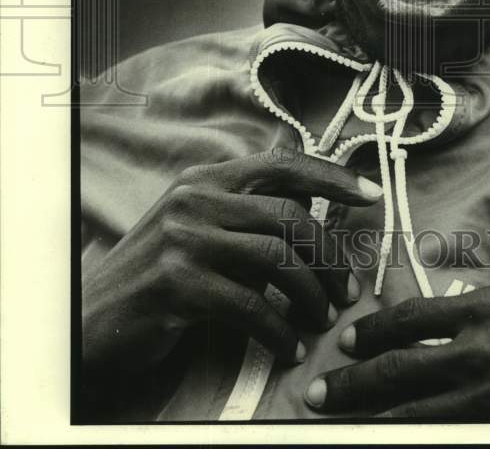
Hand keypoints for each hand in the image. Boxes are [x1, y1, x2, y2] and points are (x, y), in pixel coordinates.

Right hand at [82, 147, 381, 384]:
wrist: (95, 320)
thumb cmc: (160, 276)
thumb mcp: (198, 227)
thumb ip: (246, 213)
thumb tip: (315, 211)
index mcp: (206, 178)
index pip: (282, 163)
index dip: (332, 177)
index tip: (372, 193)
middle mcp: (195, 198)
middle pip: (288, 216)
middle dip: (329, 256)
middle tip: (347, 290)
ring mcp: (184, 238)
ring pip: (276, 259)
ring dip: (311, 296)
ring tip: (321, 320)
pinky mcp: (177, 283)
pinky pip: (251, 306)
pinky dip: (280, 331)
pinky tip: (289, 348)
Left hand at [305, 268, 489, 418]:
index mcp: (489, 305)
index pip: (412, 316)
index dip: (374, 330)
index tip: (350, 340)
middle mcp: (481, 347)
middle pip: (401, 365)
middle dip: (354, 378)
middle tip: (321, 390)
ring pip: (416, 405)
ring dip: (371, 411)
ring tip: (338, 417)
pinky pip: (449, 429)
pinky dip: (415, 432)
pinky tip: (394, 435)